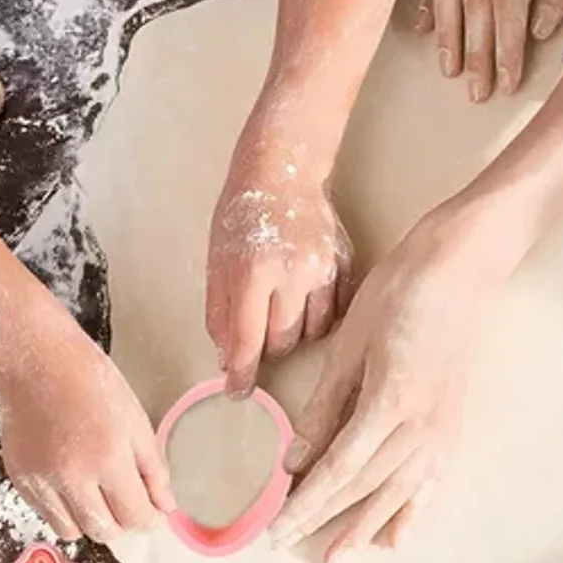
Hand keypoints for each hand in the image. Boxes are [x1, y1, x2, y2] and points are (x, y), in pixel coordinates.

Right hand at [0, 297, 174, 543]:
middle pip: (104, 532)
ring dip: (90, 521)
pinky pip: (46, 514)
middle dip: (122, 524)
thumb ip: (154, 469)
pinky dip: (63, 509)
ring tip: (97, 493)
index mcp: (108, 458)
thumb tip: (166, 507)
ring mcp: (41, 481)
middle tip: (127, 502)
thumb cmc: (91, 381)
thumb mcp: (136, 420)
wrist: (34, 359)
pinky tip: (70, 481)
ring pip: (72, 531)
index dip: (150, 521)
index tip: (153, 512)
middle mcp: (71, 477)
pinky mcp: (18, 479)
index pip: (135, 517)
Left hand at [207, 118, 353, 398]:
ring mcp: (324, 270)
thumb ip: (220, 313)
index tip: (238, 392)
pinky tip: (305, 301)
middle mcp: (292, 274)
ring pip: (313, 334)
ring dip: (295, 334)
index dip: (241, 373)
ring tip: (282, 310)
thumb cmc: (243, 216)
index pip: (248, 340)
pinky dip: (319, 318)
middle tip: (259, 328)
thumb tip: (227, 359)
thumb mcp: (217, 263)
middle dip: (267, 347)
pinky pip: (335, 313)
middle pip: (283, 342)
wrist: (283, 170)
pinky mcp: (345, 266)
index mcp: (253, 272)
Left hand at [270, 210, 489, 562]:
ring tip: (338, 557)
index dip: (306, 504)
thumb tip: (295, 461)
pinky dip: (412, 513)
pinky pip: (431, 483)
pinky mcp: (452, 427)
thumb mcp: (349, 346)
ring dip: (365, 528)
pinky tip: (397, 538)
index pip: (339, 469)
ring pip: (398, 494)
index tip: (276, 528)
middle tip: (289, 545)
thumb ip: (324, 409)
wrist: (460, 270)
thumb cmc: (397, 294)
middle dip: (325, 520)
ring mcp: (442, 430)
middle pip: (365, 488)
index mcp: (390, 402)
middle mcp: (421, 427)